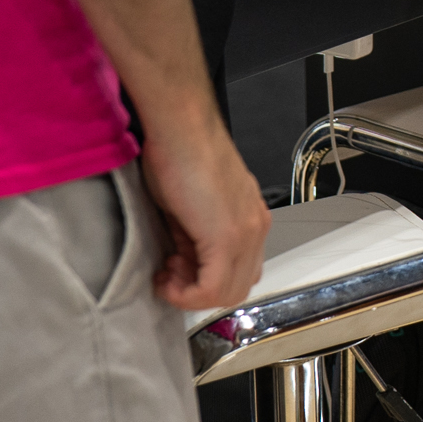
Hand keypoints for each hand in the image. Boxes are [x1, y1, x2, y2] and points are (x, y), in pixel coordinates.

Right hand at [140, 115, 272, 312]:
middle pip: (237, 286)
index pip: (239, 270)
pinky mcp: (228, 237)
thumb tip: (184, 259)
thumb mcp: (190, 206)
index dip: (204, 280)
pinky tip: (166, 276)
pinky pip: (213, 288)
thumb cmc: (181, 152)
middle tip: (170, 273)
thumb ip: (194, 236)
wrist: (181, 128)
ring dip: (191, 293)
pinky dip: (186, 293)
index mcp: (250, 218)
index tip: (176, 269)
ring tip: (167, 272)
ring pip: (229, 292)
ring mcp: (246, 233)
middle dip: (198, 290)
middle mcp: (256, 227)